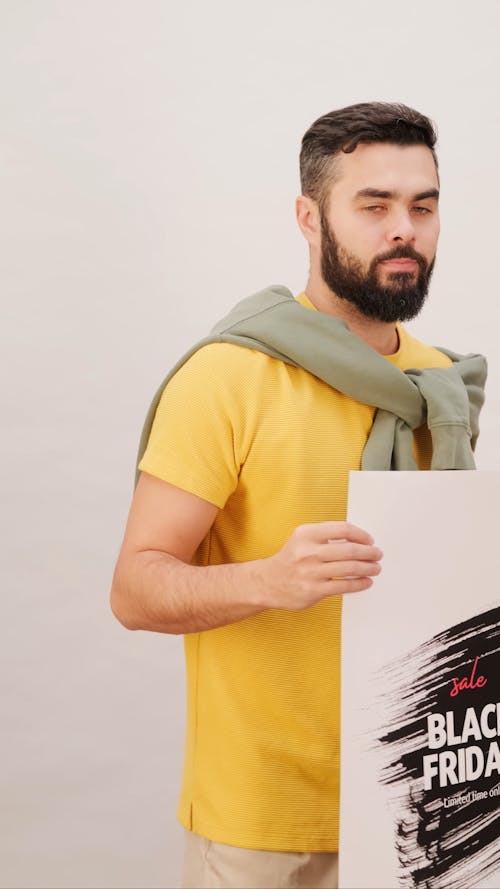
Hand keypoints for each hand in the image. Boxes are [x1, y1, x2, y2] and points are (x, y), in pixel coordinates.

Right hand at [262, 521, 381, 609]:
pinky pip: (344, 586)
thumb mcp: (303, 538)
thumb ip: (326, 535)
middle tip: (377, 554)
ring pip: (349, 568)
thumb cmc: (291, 558)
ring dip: (368, 568)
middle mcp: (308, 552)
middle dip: (369, 552)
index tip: (370, 540)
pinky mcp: (314, 590)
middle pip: (349, 550)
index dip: (361, 534)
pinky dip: (359, 584)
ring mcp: (311, 572)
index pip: (342, 529)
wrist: (268, 582)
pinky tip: (366, 582)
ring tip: (375, 568)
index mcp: (307, 534)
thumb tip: (359, 538)